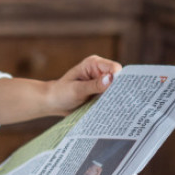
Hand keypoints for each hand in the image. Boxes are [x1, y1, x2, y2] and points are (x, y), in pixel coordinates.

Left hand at [0, 55, 122, 124]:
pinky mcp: (101, 92)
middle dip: (119, 90)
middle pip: (118, 78)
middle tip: (121, 103)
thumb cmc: (61, 93)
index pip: (114, 68)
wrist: (53, 102)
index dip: (119, 79)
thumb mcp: (76, 90)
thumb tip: (110, 79)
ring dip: (116, 98)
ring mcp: (101, 82)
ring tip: (117, 109)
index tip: (121, 92)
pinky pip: (111, 96)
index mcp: (93, 64)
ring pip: (116, 89)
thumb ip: (93, 85)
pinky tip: (112, 111)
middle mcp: (99, 70)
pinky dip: (112, 103)